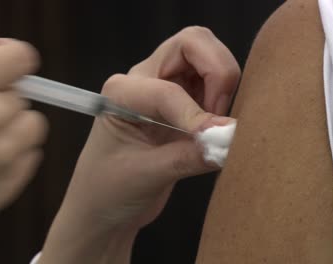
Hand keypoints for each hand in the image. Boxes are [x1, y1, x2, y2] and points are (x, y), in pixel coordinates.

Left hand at [40, 27, 238, 263]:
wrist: (103, 208)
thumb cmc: (108, 190)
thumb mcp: (144, 176)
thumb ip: (187, 157)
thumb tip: (229, 140)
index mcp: (121, 92)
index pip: (168, 90)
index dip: (196, 114)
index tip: (216, 141)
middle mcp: (143, 80)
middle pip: (191, 43)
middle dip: (217, 70)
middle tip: (220, 115)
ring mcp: (164, 88)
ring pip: (205, 57)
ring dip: (222, 83)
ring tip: (217, 126)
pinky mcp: (182, 104)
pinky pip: (212, 84)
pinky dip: (225, 98)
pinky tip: (218, 128)